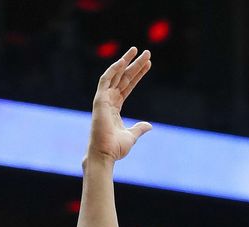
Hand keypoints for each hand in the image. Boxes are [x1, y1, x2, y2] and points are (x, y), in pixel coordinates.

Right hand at [88, 47, 151, 162]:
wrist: (105, 155)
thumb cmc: (115, 148)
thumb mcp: (131, 136)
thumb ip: (139, 128)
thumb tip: (149, 125)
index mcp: (115, 107)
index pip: (128, 86)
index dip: (138, 74)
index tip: (149, 64)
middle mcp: (109, 100)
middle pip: (124, 77)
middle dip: (135, 64)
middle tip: (147, 53)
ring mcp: (103, 99)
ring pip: (116, 75)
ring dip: (126, 61)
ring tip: (137, 50)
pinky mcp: (99, 100)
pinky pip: (105, 80)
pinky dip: (113, 70)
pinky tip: (123, 60)